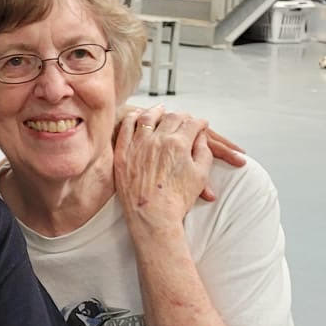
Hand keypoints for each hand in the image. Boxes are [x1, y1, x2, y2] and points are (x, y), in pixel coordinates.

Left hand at [113, 108, 211, 230]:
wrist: (152, 216)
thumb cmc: (177, 199)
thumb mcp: (200, 174)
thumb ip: (203, 151)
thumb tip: (201, 136)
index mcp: (178, 144)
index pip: (192, 124)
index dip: (199, 123)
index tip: (201, 124)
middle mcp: (157, 140)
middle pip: (172, 118)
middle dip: (182, 116)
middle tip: (185, 118)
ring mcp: (137, 144)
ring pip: (147, 118)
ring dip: (156, 111)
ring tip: (161, 110)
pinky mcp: (122, 152)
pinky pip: (126, 128)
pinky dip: (132, 119)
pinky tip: (136, 116)